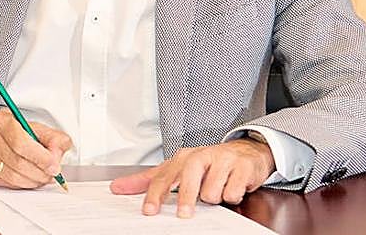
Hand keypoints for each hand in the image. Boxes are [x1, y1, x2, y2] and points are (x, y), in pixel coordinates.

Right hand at [0, 114, 71, 188]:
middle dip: (39, 174)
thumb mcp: (30, 126)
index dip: (41, 158)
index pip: (21, 143)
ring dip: (31, 182)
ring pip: (10, 177)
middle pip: (17, 162)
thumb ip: (50, 137)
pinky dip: (18, 185)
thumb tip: (59, 150)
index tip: (54, 166)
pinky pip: (3, 184)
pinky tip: (24, 179)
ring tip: (39, 178)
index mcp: (2, 120)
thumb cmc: (6, 131)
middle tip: (50, 176)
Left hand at [110, 138, 274, 217]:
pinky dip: (232, 195)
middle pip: (188, 179)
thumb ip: (150, 180)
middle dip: (186, 199)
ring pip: (212, 191)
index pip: (164, 177)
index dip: (155, 195)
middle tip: (184, 215)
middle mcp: (200, 156)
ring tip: (218, 190)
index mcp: (182, 158)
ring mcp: (222, 160)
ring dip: (214, 197)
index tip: (149, 210)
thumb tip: (120, 187)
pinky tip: (232, 187)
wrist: (245, 152)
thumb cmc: (209, 163)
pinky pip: (232, 192)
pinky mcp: (241, 167)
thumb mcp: (178, 169)